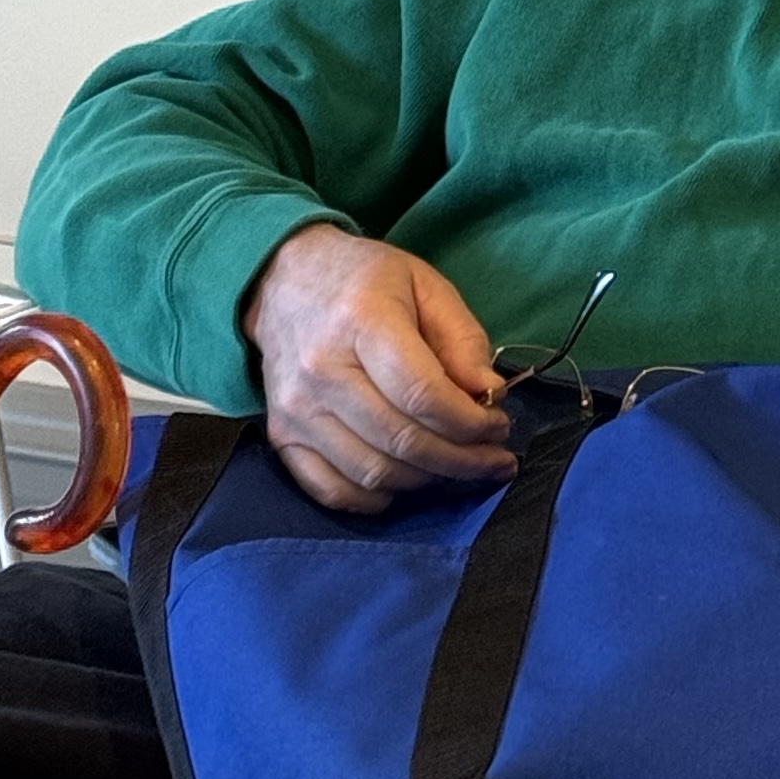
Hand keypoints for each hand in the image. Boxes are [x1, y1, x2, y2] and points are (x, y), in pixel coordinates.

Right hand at [243, 225, 513, 513]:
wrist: (284, 282)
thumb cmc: (365, 280)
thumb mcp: (426, 284)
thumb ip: (462, 338)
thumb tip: (490, 395)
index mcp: (362, 320)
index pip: (422, 393)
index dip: (469, 422)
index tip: (499, 426)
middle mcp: (322, 370)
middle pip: (401, 440)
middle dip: (460, 460)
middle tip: (493, 458)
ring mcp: (296, 409)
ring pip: (372, 473)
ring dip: (427, 480)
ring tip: (459, 467)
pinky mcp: (280, 436)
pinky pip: (332, 490)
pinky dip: (377, 499)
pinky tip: (409, 480)